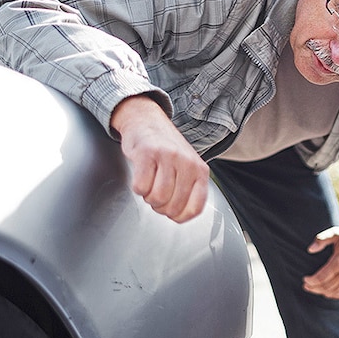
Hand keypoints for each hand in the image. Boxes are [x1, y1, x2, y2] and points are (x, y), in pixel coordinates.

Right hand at [111, 95, 209, 222]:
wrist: (147, 120)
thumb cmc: (166, 148)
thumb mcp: (188, 167)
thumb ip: (189, 189)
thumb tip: (181, 216)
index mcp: (200, 170)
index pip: (195, 208)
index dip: (180, 217)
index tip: (172, 212)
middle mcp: (187, 163)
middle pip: (173, 206)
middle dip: (161, 207)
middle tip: (157, 196)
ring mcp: (167, 157)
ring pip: (157, 198)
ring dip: (148, 198)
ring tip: (150, 186)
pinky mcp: (147, 154)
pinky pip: (141, 187)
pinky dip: (138, 188)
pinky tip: (141, 178)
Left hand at [303, 227, 338, 298]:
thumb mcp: (335, 234)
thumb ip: (321, 240)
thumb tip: (310, 249)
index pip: (321, 278)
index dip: (311, 281)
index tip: (305, 279)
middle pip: (327, 287)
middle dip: (314, 288)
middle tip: (306, 286)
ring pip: (336, 293)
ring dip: (324, 293)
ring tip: (315, 289)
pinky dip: (336, 295)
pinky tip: (330, 293)